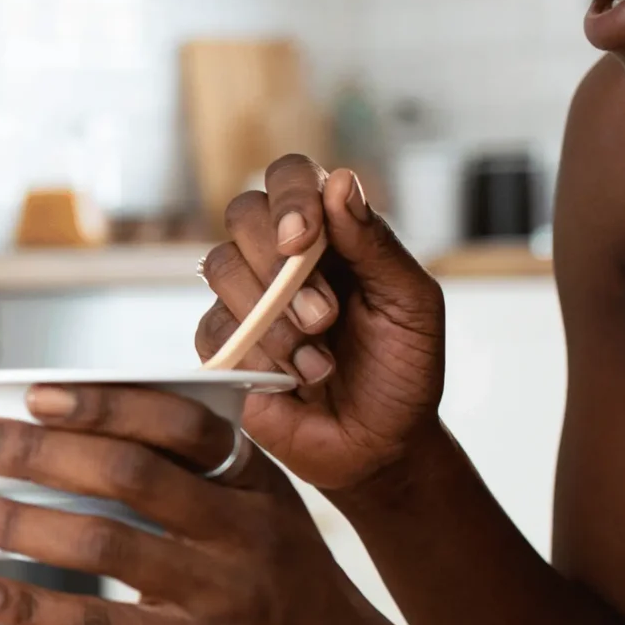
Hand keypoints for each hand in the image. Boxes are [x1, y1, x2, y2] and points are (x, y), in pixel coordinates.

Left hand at [0, 385, 426, 624]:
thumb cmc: (291, 598)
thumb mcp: (262, 520)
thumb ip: (186, 487)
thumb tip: (65, 456)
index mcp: (257, 483)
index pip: (180, 423)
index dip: (105, 404)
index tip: (39, 393)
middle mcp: (245, 530)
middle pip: (132, 473)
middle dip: (41, 451)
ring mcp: (225, 594)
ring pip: (109, 544)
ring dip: (24, 521)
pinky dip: (31, 607)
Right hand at [198, 156, 446, 495]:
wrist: (380, 447)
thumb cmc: (402, 372)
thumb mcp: (410, 305)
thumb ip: (375, 244)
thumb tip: (341, 181)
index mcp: (330, 234)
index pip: (290, 177)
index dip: (289, 196)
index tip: (306, 239)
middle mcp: (280, 257)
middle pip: (243, 213)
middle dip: (279, 262)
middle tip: (325, 314)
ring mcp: (246, 300)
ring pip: (220, 266)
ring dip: (274, 315)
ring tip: (319, 356)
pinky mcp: (223, 346)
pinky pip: (214, 327)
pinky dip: (259, 352)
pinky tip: (296, 377)